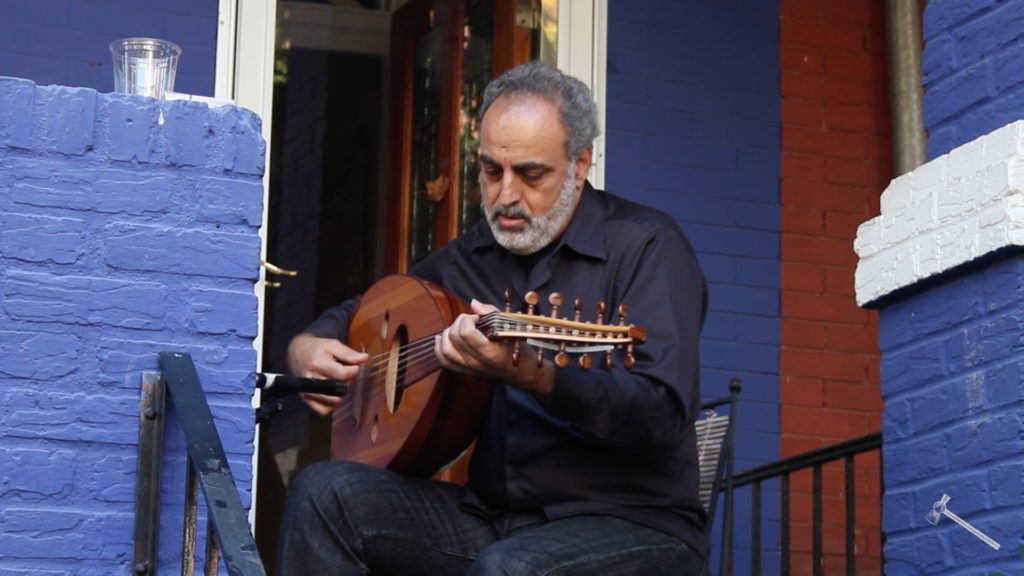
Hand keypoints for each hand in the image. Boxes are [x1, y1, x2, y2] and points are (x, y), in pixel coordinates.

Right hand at [287, 332, 367, 415]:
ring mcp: (307, 392)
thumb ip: (349, 353)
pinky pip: (324, 410)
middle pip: (340, 389)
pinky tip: (333, 394)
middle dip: (347, 382)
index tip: (353, 366)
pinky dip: (332, 405)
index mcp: (317, 364)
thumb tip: (364, 358)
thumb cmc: (317, 348)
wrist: (297, 353)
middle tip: (344, 373)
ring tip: (339, 382)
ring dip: (341, 394)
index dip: (354, 370)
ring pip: (334, 402)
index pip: (344, 374)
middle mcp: (311, 380)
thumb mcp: (333, 345)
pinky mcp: (306, 400)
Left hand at [435, 299, 553, 398]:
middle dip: (459, 323)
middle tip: (471, 321)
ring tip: (459, 328)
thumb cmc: (520, 350)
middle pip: (453, 338)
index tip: (478, 318)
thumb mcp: (511, 329)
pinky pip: (444, 360)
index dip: (468, 320)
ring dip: (447, 333)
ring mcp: (468, 369)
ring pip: (444, 350)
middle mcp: (476, 363)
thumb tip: (474, 304)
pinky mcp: (464, 372)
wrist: (523, 374)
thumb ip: (492, 313)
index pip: (465, 333)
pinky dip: (439, 347)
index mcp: (490, 353)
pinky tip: (444, 337)